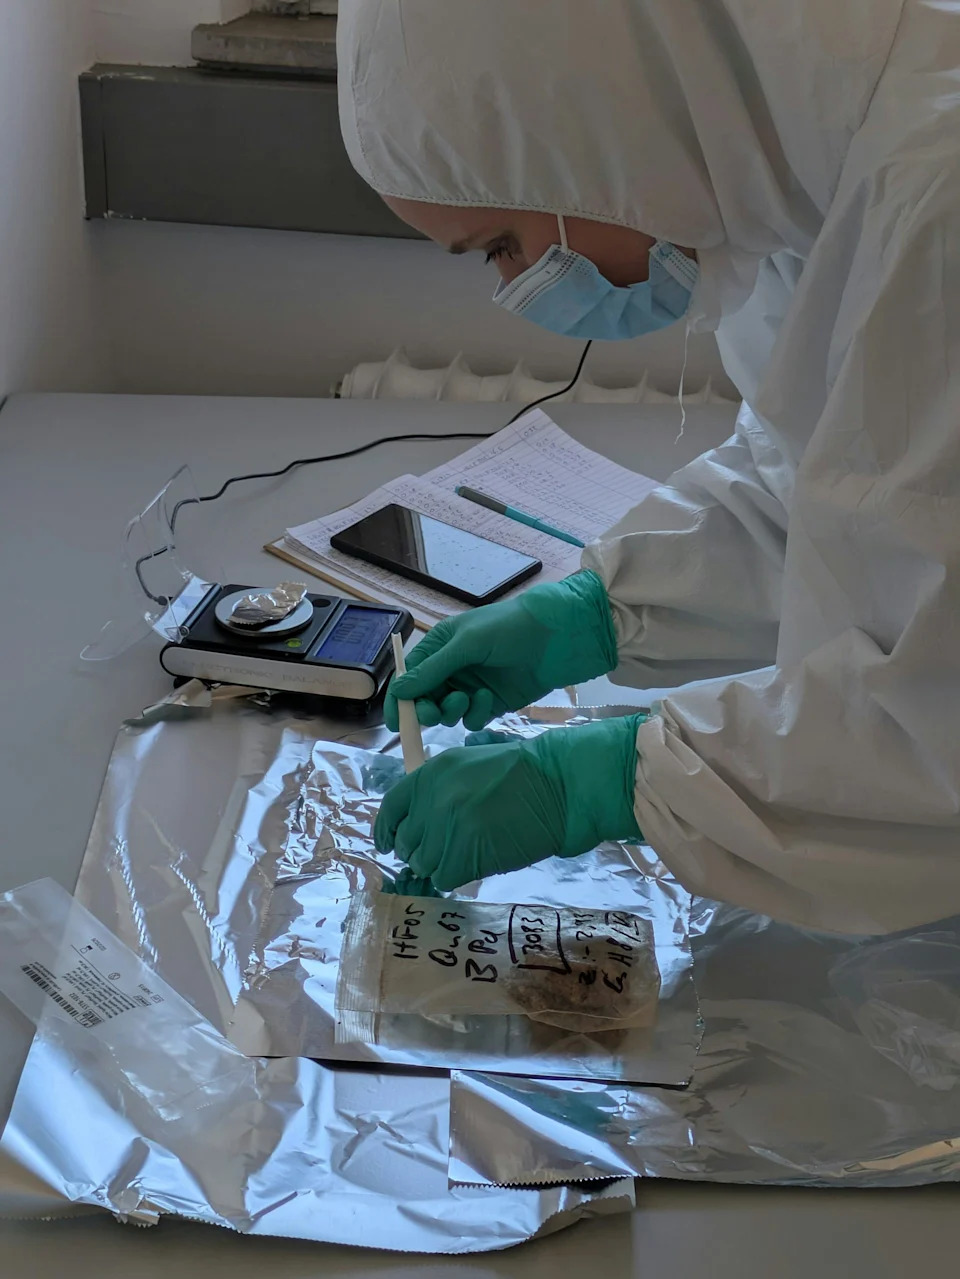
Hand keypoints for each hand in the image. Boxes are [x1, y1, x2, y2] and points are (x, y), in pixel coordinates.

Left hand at [374, 715, 643, 890]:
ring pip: (423, 864)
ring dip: (441, 864)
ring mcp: (445, 830)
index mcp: (430, 775)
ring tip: (467, 854)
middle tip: (446, 850)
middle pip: (406, 842)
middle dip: (421, 850)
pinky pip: (444, 878)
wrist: (556, 785)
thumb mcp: (469, 766)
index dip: (387, 830)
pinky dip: (457, 876)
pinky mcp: (462, 856)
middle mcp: (430, 801)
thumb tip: (421, 823)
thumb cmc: (522, 774)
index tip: (388, 843)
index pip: (390, 809)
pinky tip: (477, 862)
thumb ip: (439, 790)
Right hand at [384, 570, 616, 731]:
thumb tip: (399, 692)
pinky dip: (475, 714)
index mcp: (439, 648)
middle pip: (425, 700)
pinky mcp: (491, 704)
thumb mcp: (466, 644)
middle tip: (433, 712)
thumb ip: (433, 670)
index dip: (400, 699)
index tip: (395, 720)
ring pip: (447, 713)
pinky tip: (488, 699)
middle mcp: (451, 670)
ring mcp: (470, 688)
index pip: (410, 677)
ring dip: (451, 711)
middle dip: (426, 709)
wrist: (554, 638)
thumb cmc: (507, 628)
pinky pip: (471, 719)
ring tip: (466, 699)